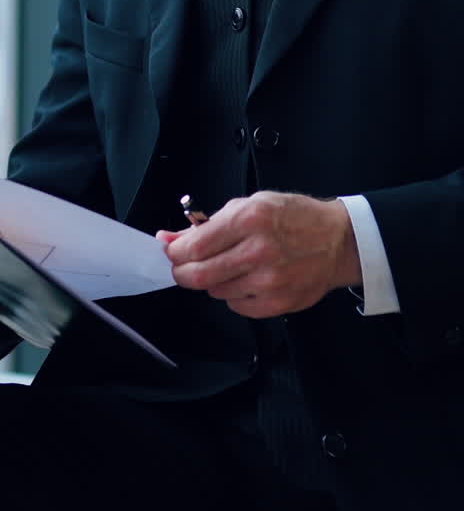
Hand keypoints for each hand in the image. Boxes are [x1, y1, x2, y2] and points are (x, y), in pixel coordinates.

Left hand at [157, 192, 360, 317]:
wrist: (338, 240)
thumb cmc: (294, 217)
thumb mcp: (251, 204)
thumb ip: (209, 223)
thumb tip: (171, 239)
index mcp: (249, 219)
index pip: (194, 246)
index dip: (175, 251)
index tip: (172, 250)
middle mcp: (258, 251)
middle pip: (198, 275)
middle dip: (183, 271)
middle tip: (184, 266)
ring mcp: (269, 281)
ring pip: (215, 292)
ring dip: (212, 281)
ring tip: (230, 265)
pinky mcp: (278, 303)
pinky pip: (236, 306)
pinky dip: (233, 295)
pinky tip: (247, 279)